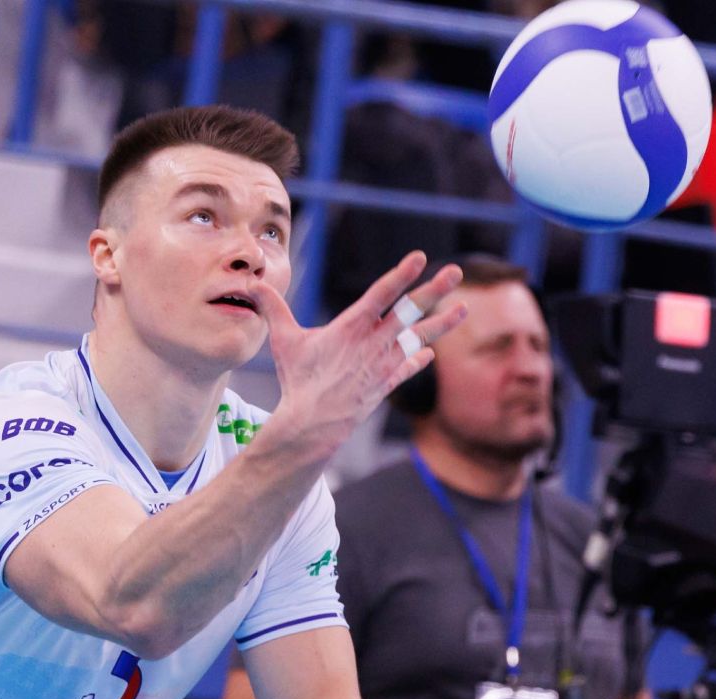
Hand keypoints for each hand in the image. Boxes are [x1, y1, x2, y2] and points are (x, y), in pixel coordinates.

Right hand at [251, 251, 464, 457]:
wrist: (314, 424)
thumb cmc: (298, 380)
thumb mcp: (284, 341)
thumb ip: (273, 309)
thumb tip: (254, 286)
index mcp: (352, 327)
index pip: (382, 294)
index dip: (402, 274)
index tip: (421, 258)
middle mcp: (374, 343)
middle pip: (410, 312)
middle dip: (435, 290)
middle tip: (456, 272)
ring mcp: (384, 364)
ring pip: (418, 338)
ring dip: (442, 323)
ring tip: (462, 309)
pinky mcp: (386, 383)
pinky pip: (407, 367)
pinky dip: (419, 357)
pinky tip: (429, 351)